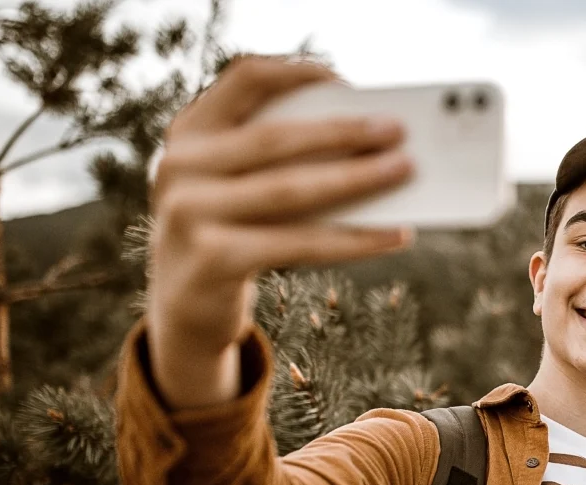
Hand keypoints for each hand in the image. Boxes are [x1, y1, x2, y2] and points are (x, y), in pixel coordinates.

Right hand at [146, 56, 414, 406]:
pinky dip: (355, 240)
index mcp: (189, 133)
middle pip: (276, 138)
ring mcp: (189, 213)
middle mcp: (180, 166)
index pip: (244, 79)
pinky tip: (397, 235)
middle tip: (398, 130)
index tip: (349, 81)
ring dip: (357, 178)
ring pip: (291, 189)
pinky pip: (301, 244)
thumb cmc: (231, 233)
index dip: (298, 73)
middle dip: (344, 132)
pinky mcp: (212, 260)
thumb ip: (278, 159)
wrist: (183, 309)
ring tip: (406, 170)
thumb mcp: (239, 187)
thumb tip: (370, 144)